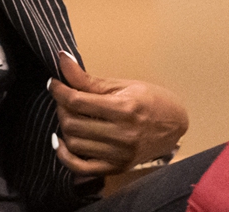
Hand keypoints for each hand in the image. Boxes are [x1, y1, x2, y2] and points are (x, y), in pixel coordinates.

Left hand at [48, 52, 188, 176]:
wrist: (175, 125)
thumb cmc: (150, 100)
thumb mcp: (121, 85)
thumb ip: (87, 78)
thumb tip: (62, 59)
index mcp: (124, 110)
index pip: (77, 101)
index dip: (58, 90)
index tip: (53, 82)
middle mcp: (123, 135)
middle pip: (72, 123)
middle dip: (60, 107)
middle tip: (64, 98)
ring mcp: (120, 155)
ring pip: (74, 143)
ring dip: (64, 127)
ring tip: (69, 115)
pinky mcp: (117, 168)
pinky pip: (81, 168)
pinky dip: (65, 156)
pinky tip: (61, 141)